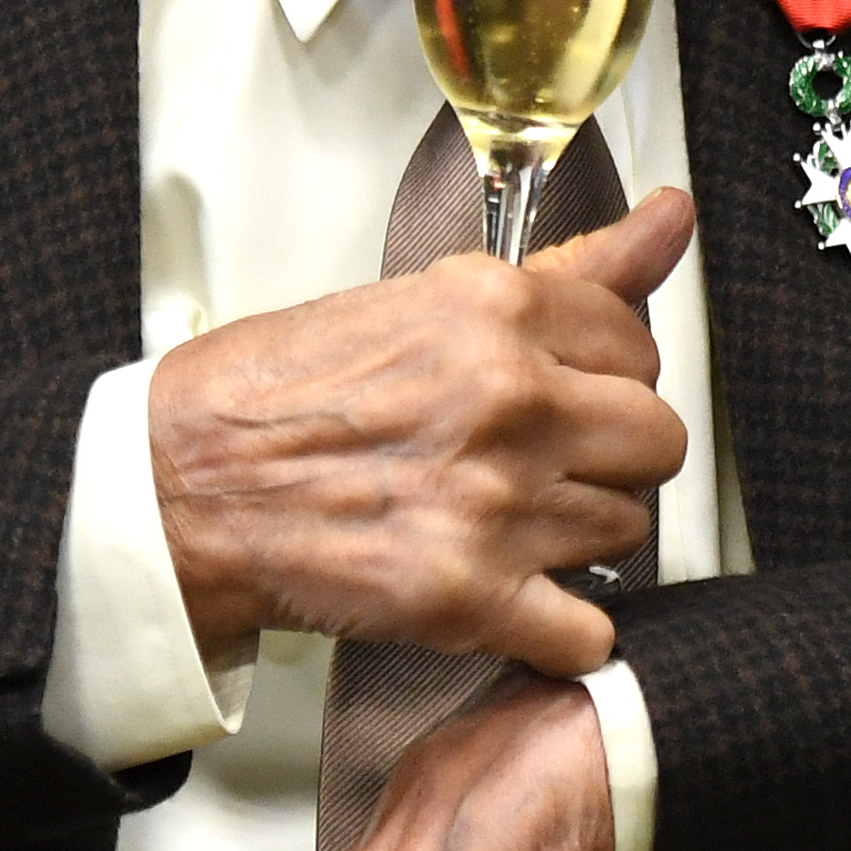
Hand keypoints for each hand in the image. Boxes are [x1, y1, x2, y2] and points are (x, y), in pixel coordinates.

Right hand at [150, 186, 693, 677]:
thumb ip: (567, 271)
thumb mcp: (424, 298)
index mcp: (495, 313)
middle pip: (654, 440)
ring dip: (579, 534)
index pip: (637, 340)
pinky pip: (586, 632)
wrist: (181, 485)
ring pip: (626, 530)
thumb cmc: (274, 393)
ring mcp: (495, 503)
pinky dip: (559, 631)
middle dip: (610, 453)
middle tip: (546, 459)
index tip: (565, 388)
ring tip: (509, 521)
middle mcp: (508, 401)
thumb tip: (668, 218)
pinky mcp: (467, 596)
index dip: (604, 372)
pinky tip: (516, 600)